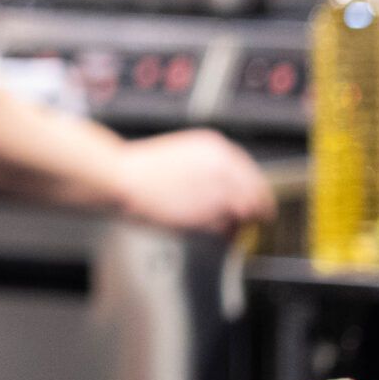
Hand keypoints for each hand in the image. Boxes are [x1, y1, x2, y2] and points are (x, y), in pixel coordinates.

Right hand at [114, 129, 276, 233]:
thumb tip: (225, 191)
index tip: (254, 204)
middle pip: (256, 193)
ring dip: (237, 223)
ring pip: (245, 212)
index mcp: (215, 147)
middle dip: (253, 210)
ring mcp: (219, 186)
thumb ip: (208, 171)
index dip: (253, 191)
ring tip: (224, 230)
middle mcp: (224, 164)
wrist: (121, 178)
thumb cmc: (142, 171)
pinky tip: (205, 230)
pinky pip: (227, 227)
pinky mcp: (210, 209)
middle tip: (246, 223)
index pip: (250, 172)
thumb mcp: (182, 158)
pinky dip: (221, 233)